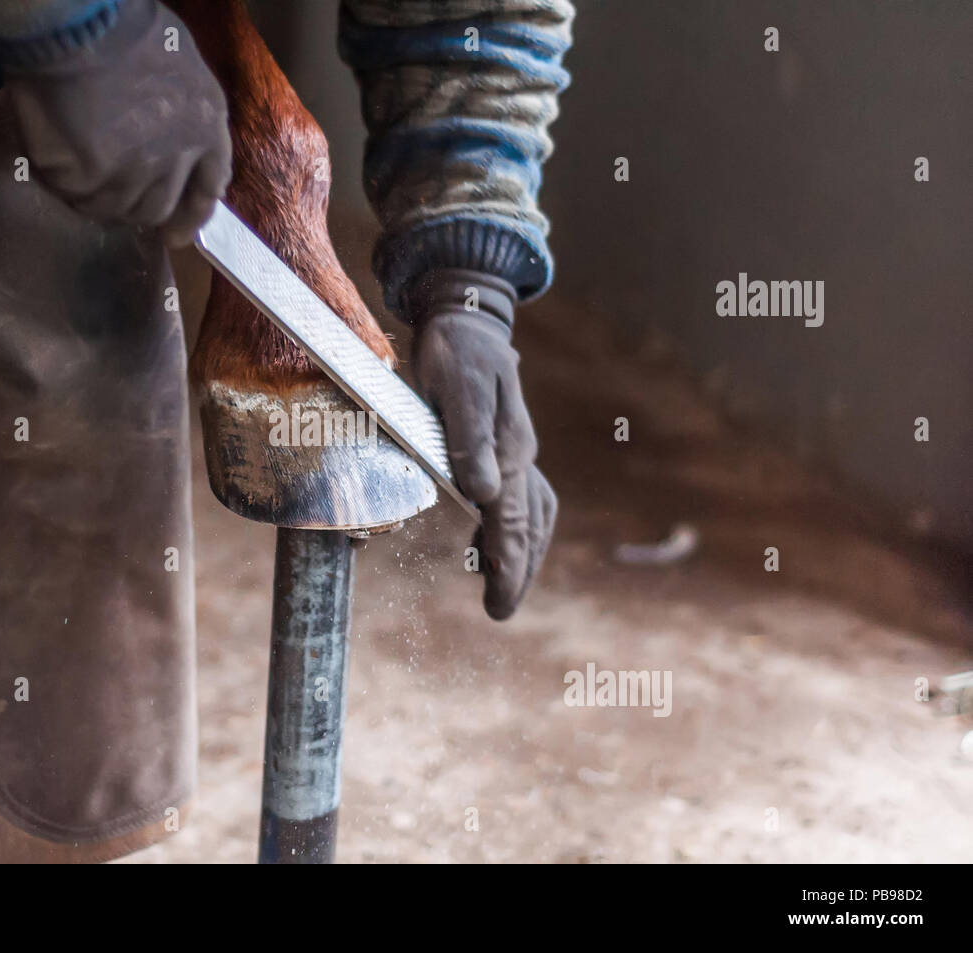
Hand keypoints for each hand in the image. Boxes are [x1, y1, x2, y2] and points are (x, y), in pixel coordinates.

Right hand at [0, 0, 231, 246]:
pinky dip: (62, 182)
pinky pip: (74, 195)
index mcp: (207, 123)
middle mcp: (178, 154)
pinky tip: (53, 159)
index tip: (178, 235)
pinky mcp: (91, 177)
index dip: (194, 213)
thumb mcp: (179, 62)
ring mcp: (134, 171)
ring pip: (115, 208)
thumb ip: (183, 110)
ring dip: (96, 196)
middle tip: (112, 199)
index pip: (209, 186)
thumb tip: (176, 143)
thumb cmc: (124, 24)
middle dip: (137, 208)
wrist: (74, 21)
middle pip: (158, 207)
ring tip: (75, 169)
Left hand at [409, 269, 557, 619]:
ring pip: (532, 514)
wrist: (467, 316)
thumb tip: (483, 494)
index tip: (500, 606)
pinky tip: (494, 538)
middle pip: (530, 525)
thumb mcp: (456, 389)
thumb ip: (468, 440)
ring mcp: (517, 450)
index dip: (508, 566)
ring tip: (505, 585)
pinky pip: (521, 496)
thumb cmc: (456, 351)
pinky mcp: (506, 444)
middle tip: (501, 611)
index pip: (512, 520)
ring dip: (522, 553)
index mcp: (511, 448)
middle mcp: (521, 454)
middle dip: (519, 570)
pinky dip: (513, 526)